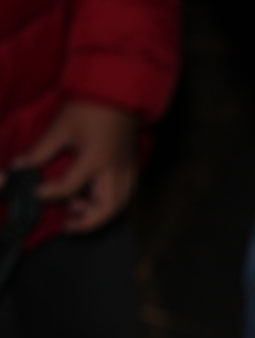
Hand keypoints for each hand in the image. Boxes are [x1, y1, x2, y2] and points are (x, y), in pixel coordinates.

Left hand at [13, 101, 139, 232]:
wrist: (118, 93)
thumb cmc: (89, 107)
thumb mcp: (61, 127)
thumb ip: (41, 151)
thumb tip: (19, 166)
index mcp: (95, 159)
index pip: (70, 187)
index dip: (49, 194)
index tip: (35, 193)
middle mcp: (114, 170)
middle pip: (105, 209)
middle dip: (86, 222)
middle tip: (66, 224)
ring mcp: (127, 171)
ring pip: (119, 206)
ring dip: (100, 215)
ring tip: (79, 212)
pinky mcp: (132, 168)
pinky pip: (126, 196)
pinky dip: (112, 205)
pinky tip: (96, 201)